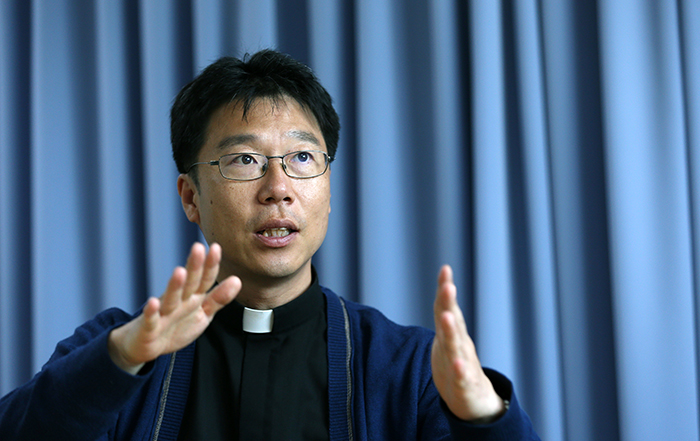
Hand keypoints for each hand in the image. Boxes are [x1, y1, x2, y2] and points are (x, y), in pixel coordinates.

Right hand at [108, 242, 240, 373]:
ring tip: (179, 272)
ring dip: (175, 286)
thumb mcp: (202, 313)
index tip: (216, 248)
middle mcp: (178, 301)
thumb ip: (218, 298)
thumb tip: (237, 280)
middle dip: (193, 267)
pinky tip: (153, 303)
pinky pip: (151, 320)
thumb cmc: (176, 326)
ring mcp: (163, 313)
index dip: (210, 266)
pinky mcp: (149, 328)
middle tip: (198, 248)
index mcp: (193, 298)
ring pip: (170, 298)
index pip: (204, 280)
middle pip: (188, 284)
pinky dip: (151, 312)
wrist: (145, 344)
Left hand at [431, 265, 505, 422]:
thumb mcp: (446, 338)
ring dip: (452, 331)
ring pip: (457, 346)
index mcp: (453, 334)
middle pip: (453, 322)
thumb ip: (444, 313)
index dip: (445, 289)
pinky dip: (459, 369)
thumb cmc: (456, 365)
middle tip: (448, 286)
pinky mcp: (465, 385)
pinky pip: (462, 376)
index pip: (447, 308)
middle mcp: (461, 345)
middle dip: (449, 304)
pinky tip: (457, 363)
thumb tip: (444, 285)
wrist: (474, 401)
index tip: (446, 269)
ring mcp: (464, 364)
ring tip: (447, 317)